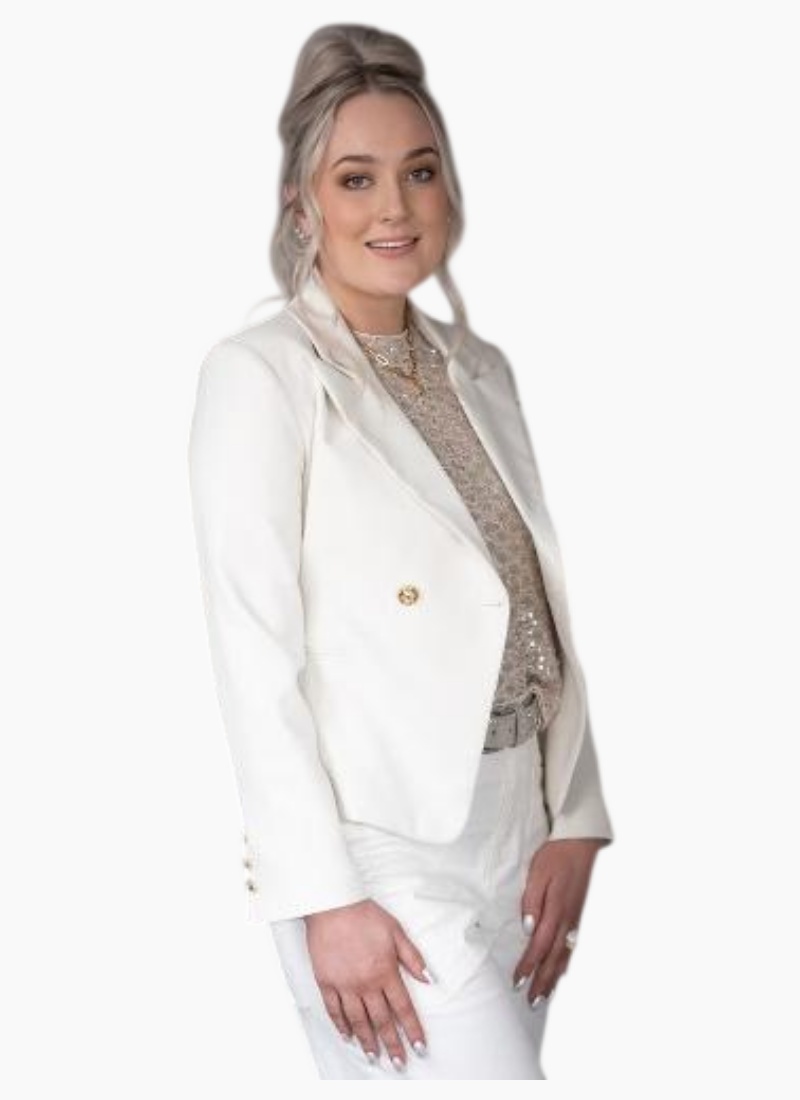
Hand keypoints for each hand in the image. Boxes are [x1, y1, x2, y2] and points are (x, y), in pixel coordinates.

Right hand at [304, 899, 431, 1068]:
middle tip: (399, 1062)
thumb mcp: (396, 931)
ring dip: (368, 1041)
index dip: (412, 1029)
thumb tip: (429, 979)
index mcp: (385, 970)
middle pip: (382, 1020)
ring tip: (375, 1056)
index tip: (419, 1046)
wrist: (332, 905)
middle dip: (392, 1044)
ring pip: (358, 1020)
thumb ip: (412, 957)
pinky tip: (348, 1036)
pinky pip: (334, 1010)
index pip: (403, 1008)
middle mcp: (365, 982)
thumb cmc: (364, 915)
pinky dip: (341, 1026)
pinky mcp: (326, 982)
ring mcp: (344, 984)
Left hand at [512, 837, 605, 1007]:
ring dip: (554, 977)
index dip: (528, 966)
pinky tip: (562, 970)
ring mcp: (577, 920)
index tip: (518, 983)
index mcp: (556, 911)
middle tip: (532, 1002)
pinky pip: (573, 946)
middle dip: (542, 981)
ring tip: (545, 995)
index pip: (539, 946)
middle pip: (554, 958)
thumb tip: (528, 928)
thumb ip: (532, 901)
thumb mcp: (538, 873)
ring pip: (566, 955)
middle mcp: (569, 920)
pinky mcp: (580, 916)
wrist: (582, 843)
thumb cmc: (557, 856)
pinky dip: (567, 963)